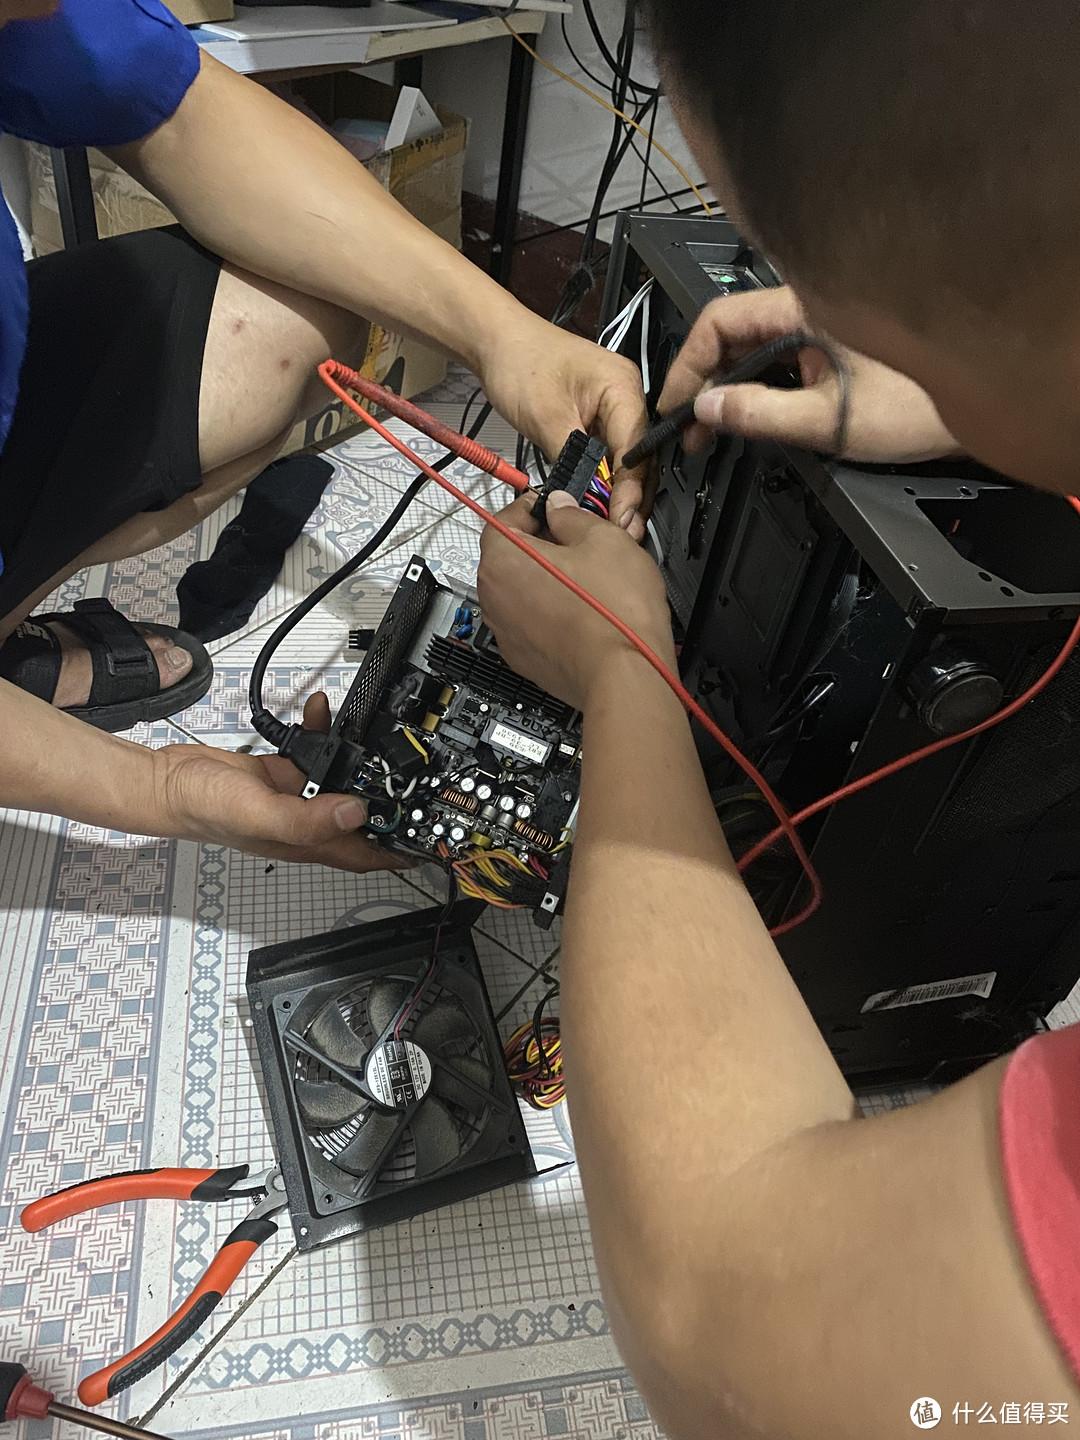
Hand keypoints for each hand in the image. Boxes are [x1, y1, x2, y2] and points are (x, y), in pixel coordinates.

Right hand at [151, 694, 406, 872]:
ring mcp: (294, 797)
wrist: (168, 781)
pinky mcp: (281, 774)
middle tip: (408, 771)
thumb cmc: (205, 808)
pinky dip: (321, 734)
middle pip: (361, 817)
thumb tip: (356, 813)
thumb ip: (308, 817)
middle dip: (387, 797)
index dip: (400, 852)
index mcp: (307, 842)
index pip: (366, 855)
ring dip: (355, 756)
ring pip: (340, 779)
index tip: (429, 837)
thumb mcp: (261, 814)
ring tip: (364, 732)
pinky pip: (312, 754)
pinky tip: (320, 714)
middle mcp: (306, 823)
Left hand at [477, 490, 675, 711]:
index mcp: (502, 560)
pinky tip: (583, 610)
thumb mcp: (603, 539)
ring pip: (521, 592)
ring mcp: (506, 633)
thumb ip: (572, 516)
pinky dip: (551, 612)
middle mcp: (494, 598)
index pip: (502, 518)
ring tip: (587, 578)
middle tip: (578, 541)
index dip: (533, 508)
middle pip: (509, 557)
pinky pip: (532, 623)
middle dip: (541, 545)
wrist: (625, 675)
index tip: (554, 508)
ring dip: (547, 580)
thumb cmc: (613, 613)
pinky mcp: (524, 659)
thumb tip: (561, 508)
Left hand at [478, 314, 651, 538]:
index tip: (621, 520)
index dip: (631, 488)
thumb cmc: (519, 363)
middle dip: (630, 496)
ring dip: (617, 492)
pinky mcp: (596, 418)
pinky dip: (602, 479)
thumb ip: (573, 459)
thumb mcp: (546, 416)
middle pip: (638, 457)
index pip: (637, 447)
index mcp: (623, 387)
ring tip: (610, 525)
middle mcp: (626, 396)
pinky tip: (595, 503)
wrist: (495, 341)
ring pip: (624, 460)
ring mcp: (612, 408)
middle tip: (621, 532)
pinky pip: (607, 454)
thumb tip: (588, 497)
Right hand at [659, 284, 960, 463]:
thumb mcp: (829, 421)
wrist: (983, 403)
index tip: (674, 407)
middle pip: (731, 331)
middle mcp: (810, 303)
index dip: (687, 367)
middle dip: (703, 381)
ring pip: (753, 344)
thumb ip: (761, 415)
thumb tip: (707, 411)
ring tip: (714, 430)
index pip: (718, 321)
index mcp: (804, 305)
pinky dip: (755, 383)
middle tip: (689, 430)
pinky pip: (777, 354)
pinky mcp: (833, 342)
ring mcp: (822, 320)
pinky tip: (750, 413)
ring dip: (727, 385)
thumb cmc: (923, 403)